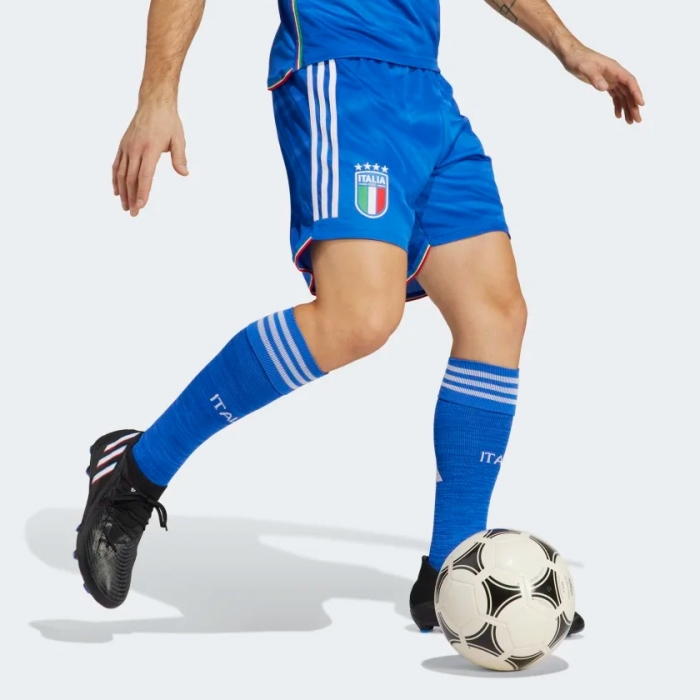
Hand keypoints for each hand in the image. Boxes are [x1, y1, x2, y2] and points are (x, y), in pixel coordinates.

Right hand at [112, 102, 188, 216]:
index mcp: (150, 148)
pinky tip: (117, 191)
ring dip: (122, 192)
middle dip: (132, 197)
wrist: (154, 103)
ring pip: (122, 173)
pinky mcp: (123, 145)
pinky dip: (115, 179)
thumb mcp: (179, 138)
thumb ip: (180, 157)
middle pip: (132, 178)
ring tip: (125, 206)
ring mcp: (127, 147)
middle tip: (133, 213)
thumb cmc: (168, 121)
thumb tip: (184, 173)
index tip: (141, 205)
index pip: (145, 175)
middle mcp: (136, 148)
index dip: (142, 192)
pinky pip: (117, 165)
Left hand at [560, 45, 644, 124]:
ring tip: (630, 122)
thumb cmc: (578, 59)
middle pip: (629, 91)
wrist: (572, 55)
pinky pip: (615, 96)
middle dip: (634, 105)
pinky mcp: (605, 83)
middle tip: (637, 120)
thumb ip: (595, 77)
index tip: (641, 104)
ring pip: (623, 95)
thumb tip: (604, 88)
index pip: (629, 81)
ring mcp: (611, 79)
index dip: (636, 93)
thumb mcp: (585, 68)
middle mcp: (616, 74)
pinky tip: (618, 115)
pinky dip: (618, 105)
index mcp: (614, 69)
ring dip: (627, 108)